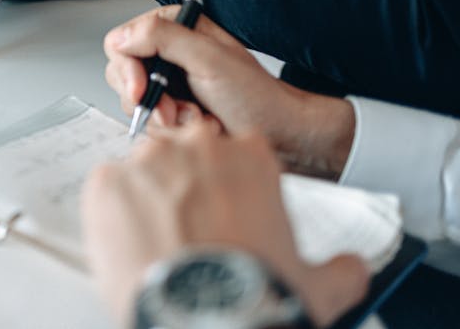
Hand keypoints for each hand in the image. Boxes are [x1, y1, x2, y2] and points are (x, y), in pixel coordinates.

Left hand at [81, 122, 368, 326]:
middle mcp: (196, 147)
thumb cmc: (255, 297)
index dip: (226, 188)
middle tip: (190, 233)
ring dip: (149, 201)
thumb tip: (353, 269)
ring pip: (144, 172)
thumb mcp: (317, 286)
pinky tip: (132, 246)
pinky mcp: (106, 184)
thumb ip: (341, 269)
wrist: (205, 322)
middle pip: (184, 156)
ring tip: (159, 246)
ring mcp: (146, 161)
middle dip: (186, 189)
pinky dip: (114, 216)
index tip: (224, 215)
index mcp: (249, 156)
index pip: (232, 153)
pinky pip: (106, 190)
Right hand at [103, 7, 355, 178]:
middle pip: (123, 75)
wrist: (280, 133)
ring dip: (165, 118)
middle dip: (150, 99)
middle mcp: (168, 52)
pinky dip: (173, 131)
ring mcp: (169, 82)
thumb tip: (122, 37)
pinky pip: (151, 123)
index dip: (128, 70)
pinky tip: (199, 126)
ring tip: (197, 119)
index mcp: (175, 28)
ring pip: (136, 103)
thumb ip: (164, 38)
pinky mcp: (173, 108)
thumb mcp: (209, 59)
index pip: (121, 42)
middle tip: (175, 113)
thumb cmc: (256, 96)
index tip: (143, 91)